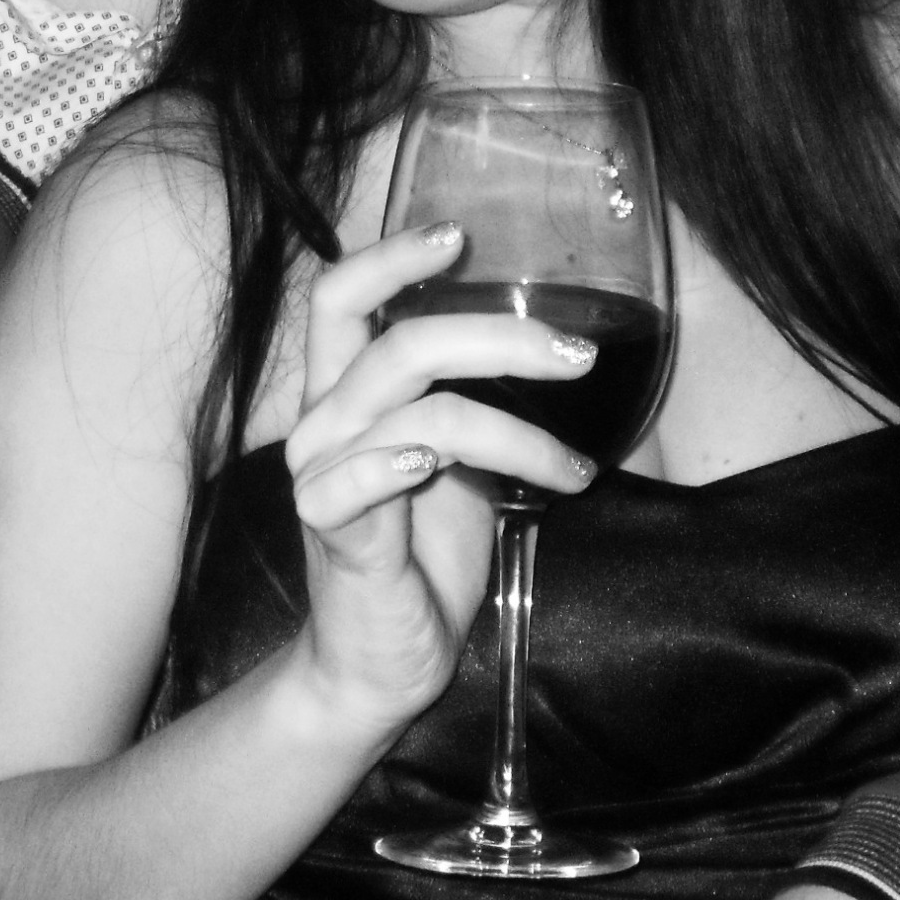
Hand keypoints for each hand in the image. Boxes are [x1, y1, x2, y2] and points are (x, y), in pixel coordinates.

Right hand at [281, 221, 596, 734]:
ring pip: (421, 411)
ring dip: (517, 434)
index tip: (460, 235)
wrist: (380, 664)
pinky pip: (361, 478)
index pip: (342, 297)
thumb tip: (555, 349)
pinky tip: (440, 472)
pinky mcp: (332, 531)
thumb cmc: (422, 556)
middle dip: (500, 335)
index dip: (392, 255)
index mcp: (347, 394)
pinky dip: (403, 464)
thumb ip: (476, 403)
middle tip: (577, 353)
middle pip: (399, 340)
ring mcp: (322, 475)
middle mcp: (323, 421)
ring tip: (575, 469)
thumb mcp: (459, 464)